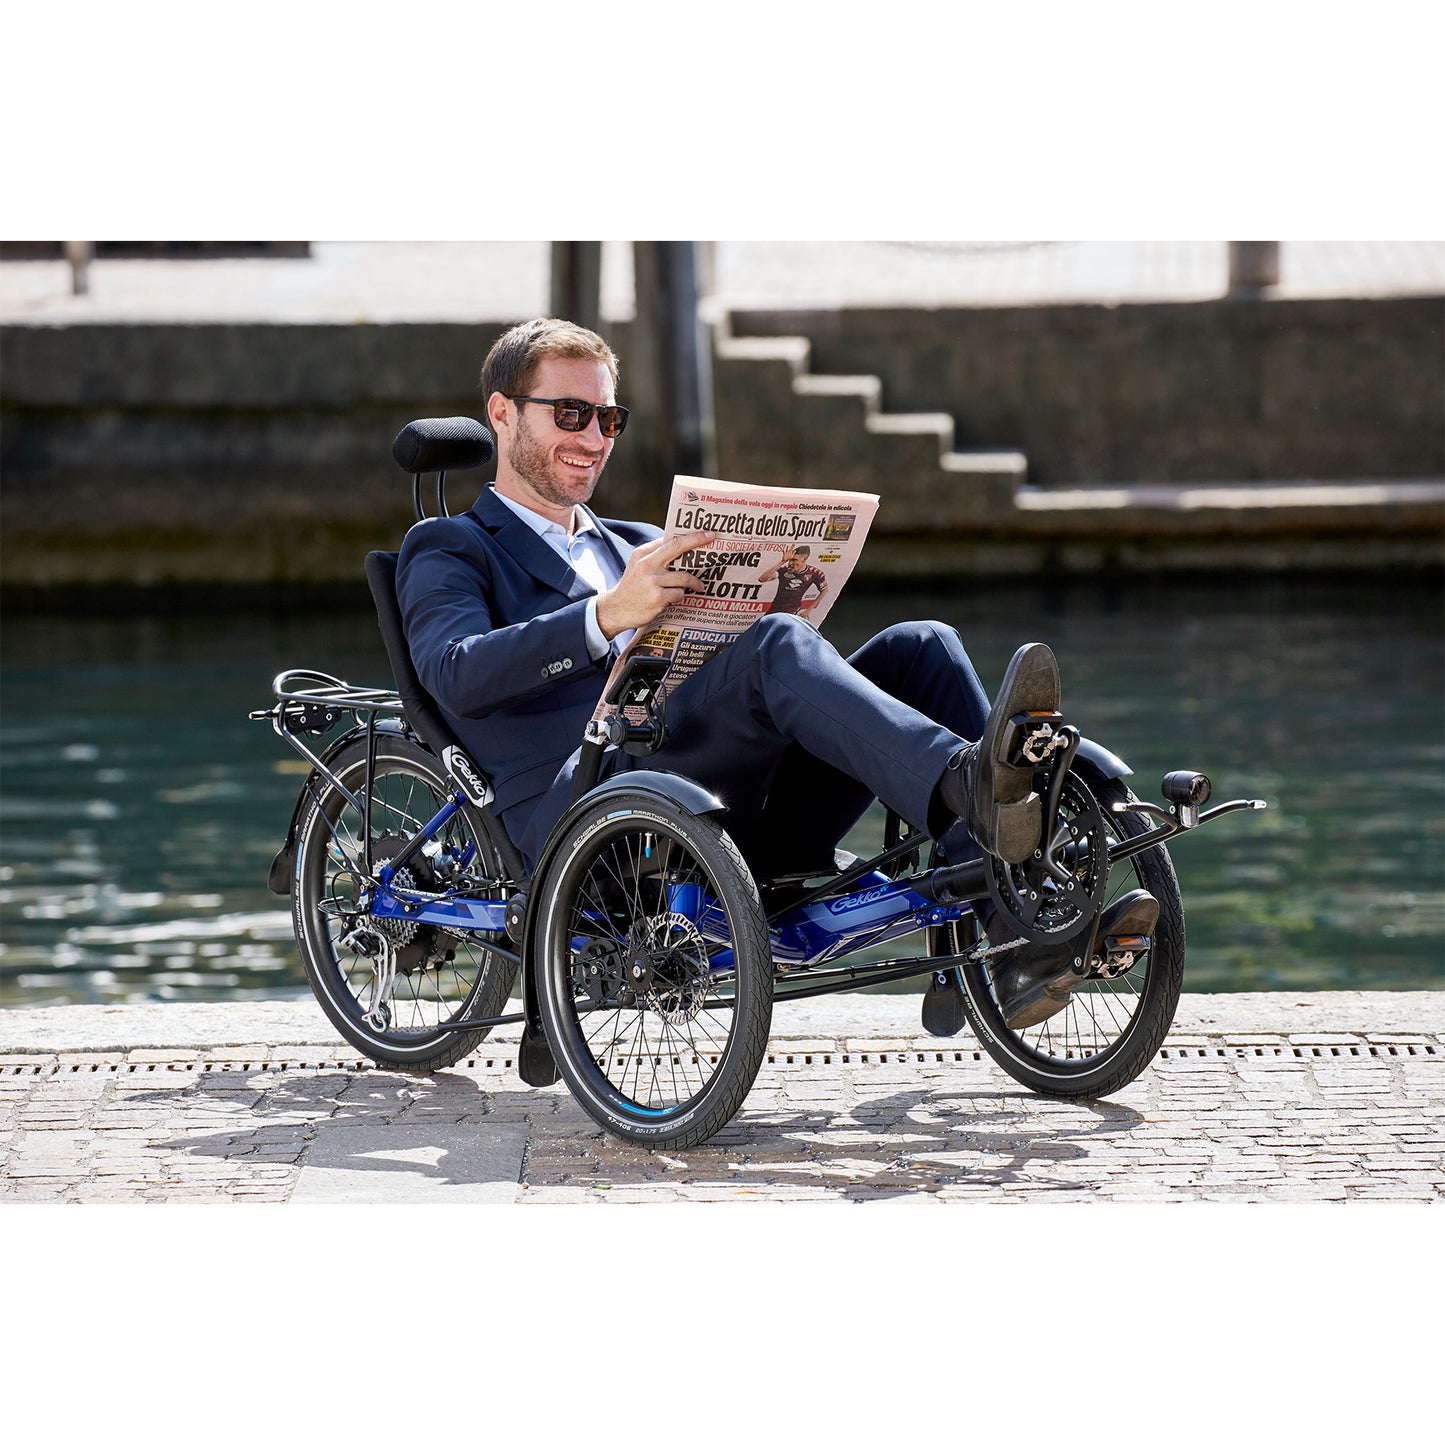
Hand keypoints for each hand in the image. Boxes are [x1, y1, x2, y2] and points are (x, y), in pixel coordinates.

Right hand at [596, 530, 714, 639]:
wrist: (616, 610)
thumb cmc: (632, 587)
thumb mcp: (637, 565)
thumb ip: (655, 555)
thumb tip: (680, 546)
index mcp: (643, 554)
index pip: (669, 539)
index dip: (689, 536)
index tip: (706, 533)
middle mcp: (647, 565)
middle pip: (677, 547)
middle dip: (696, 540)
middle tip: (711, 538)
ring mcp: (652, 581)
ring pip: (683, 577)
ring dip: (694, 582)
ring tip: (700, 586)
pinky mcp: (657, 598)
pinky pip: (679, 594)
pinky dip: (681, 596)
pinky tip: (676, 598)